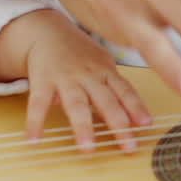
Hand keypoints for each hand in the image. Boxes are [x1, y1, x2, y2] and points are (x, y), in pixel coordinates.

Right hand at [0, 9, 152, 152]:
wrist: (47, 31)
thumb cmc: (80, 54)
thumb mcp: (102, 66)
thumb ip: (115, 90)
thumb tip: (133, 119)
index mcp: (106, 71)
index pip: (125, 91)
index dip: (136, 107)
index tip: (146, 125)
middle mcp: (89, 75)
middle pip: (107, 101)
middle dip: (119, 124)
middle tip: (128, 146)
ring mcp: (66, 78)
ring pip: (76, 104)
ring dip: (83, 127)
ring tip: (87, 149)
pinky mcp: (42, 81)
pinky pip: (38, 104)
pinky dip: (35, 122)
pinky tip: (34, 140)